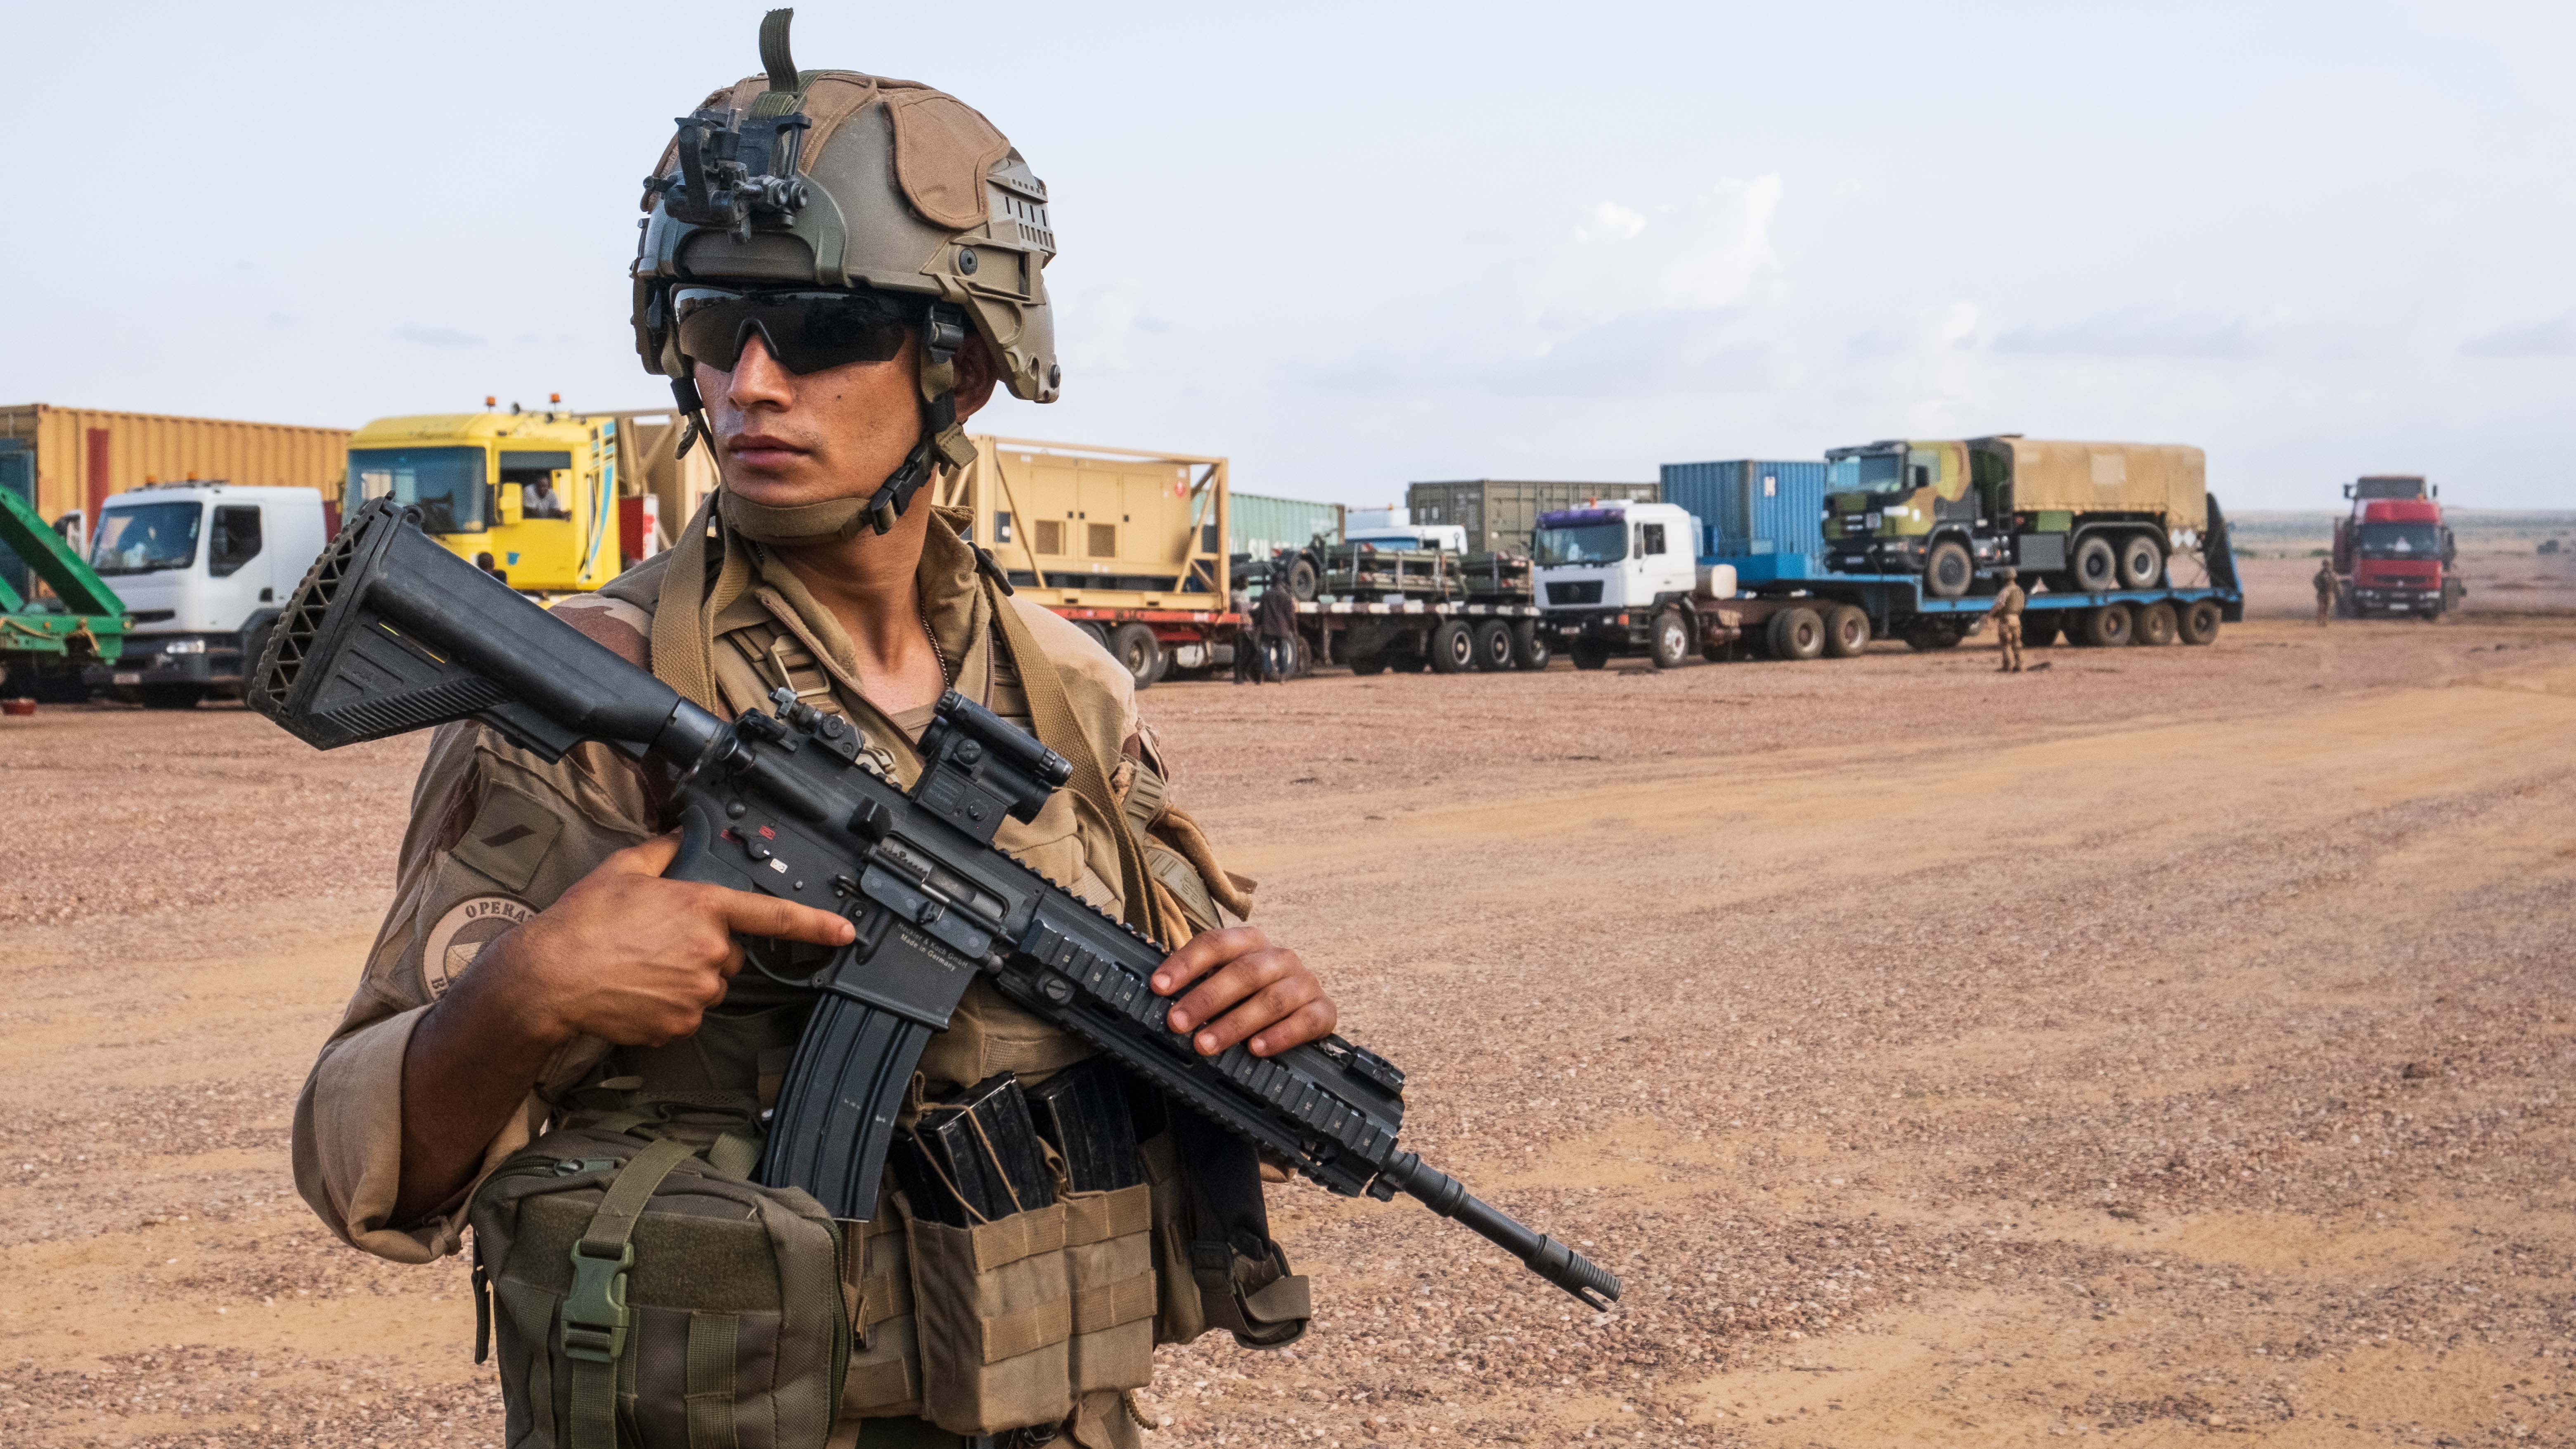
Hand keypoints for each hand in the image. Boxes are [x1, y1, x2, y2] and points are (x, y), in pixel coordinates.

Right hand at [482, 832, 855, 1047]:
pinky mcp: (680, 1025)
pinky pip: (687, 1015)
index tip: (845, 932)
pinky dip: (667, 1006)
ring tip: (640, 966)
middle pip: (729, 955)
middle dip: (705, 949)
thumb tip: (678, 834)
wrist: (548, 979)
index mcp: (702, 908)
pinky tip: (635, 991)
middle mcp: (709, 952)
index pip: (771, 914)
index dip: (814, 924)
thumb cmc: (582, 922)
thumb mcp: (622, 869)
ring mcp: (697, 993)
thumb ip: (662, 850)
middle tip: (658, 941)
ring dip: (685, 978)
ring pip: (708, 986)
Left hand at [1150, 926, 1335, 1058]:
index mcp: (1250, 942)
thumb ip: (1198, 986)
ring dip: (1235, 1023)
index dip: (1185, 964)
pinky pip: (1304, 1021)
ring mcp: (1304, 982)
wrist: (1305, 1009)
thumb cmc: (1253, 996)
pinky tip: (1256, 1049)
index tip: (1158, 986)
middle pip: (1242, 972)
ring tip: (1206, 1044)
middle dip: (1206, 999)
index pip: (1215, 943)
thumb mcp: (1225, 983)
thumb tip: (1156, 998)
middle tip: (1177, 1022)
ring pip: (1271, 999)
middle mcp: (1279, 958)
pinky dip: (1279, 1035)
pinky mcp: (1323, 1010)